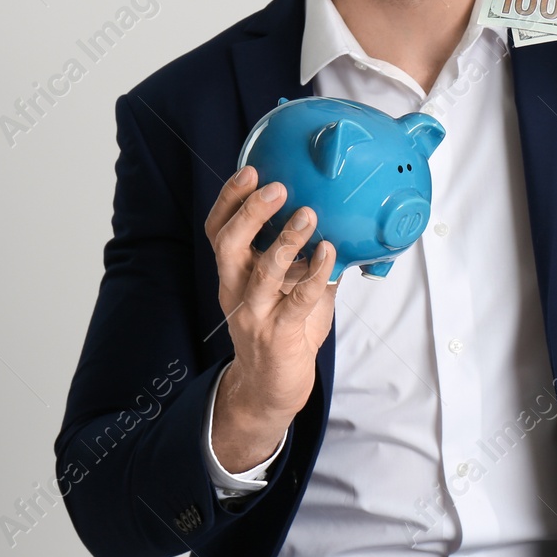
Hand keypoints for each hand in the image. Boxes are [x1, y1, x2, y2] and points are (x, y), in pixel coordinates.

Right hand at [204, 164, 336, 470]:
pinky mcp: (280, 334)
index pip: (219, 229)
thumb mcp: (286, 285)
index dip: (230, 199)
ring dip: (287, 240)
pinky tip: (330, 254)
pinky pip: (298, 300)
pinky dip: (315, 274)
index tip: (249, 170)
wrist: (271, 386)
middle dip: (250, 212)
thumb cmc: (282, 328)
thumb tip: (338, 215)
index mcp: (233, 273)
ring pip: (263, 271)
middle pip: (229, 244)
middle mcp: (236, 289)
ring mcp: (255, 313)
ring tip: (308, 215)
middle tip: (277, 188)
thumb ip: (303, 254)